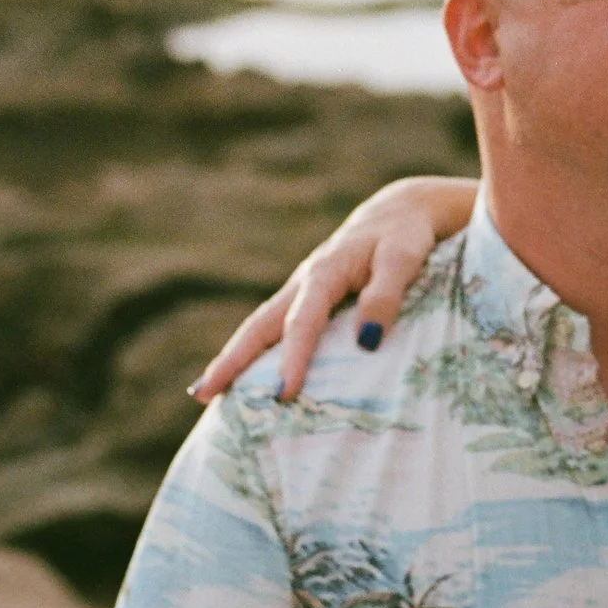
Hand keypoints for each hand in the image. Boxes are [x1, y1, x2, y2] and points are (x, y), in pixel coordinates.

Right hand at [187, 176, 477, 402]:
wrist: (402, 212)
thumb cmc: (404, 236)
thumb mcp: (403, 259)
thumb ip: (386, 295)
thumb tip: (367, 342)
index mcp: (325, 272)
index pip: (303, 322)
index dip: (293, 358)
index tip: (282, 395)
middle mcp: (304, 282)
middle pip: (260, 325)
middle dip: (232, 359)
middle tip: (202, 393)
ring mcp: (302, 290)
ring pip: (262, 326)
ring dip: (235, 357)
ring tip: (207, 392)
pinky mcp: (309, 299)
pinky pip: (276, 328)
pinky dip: (256, 351)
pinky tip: (248, 376)